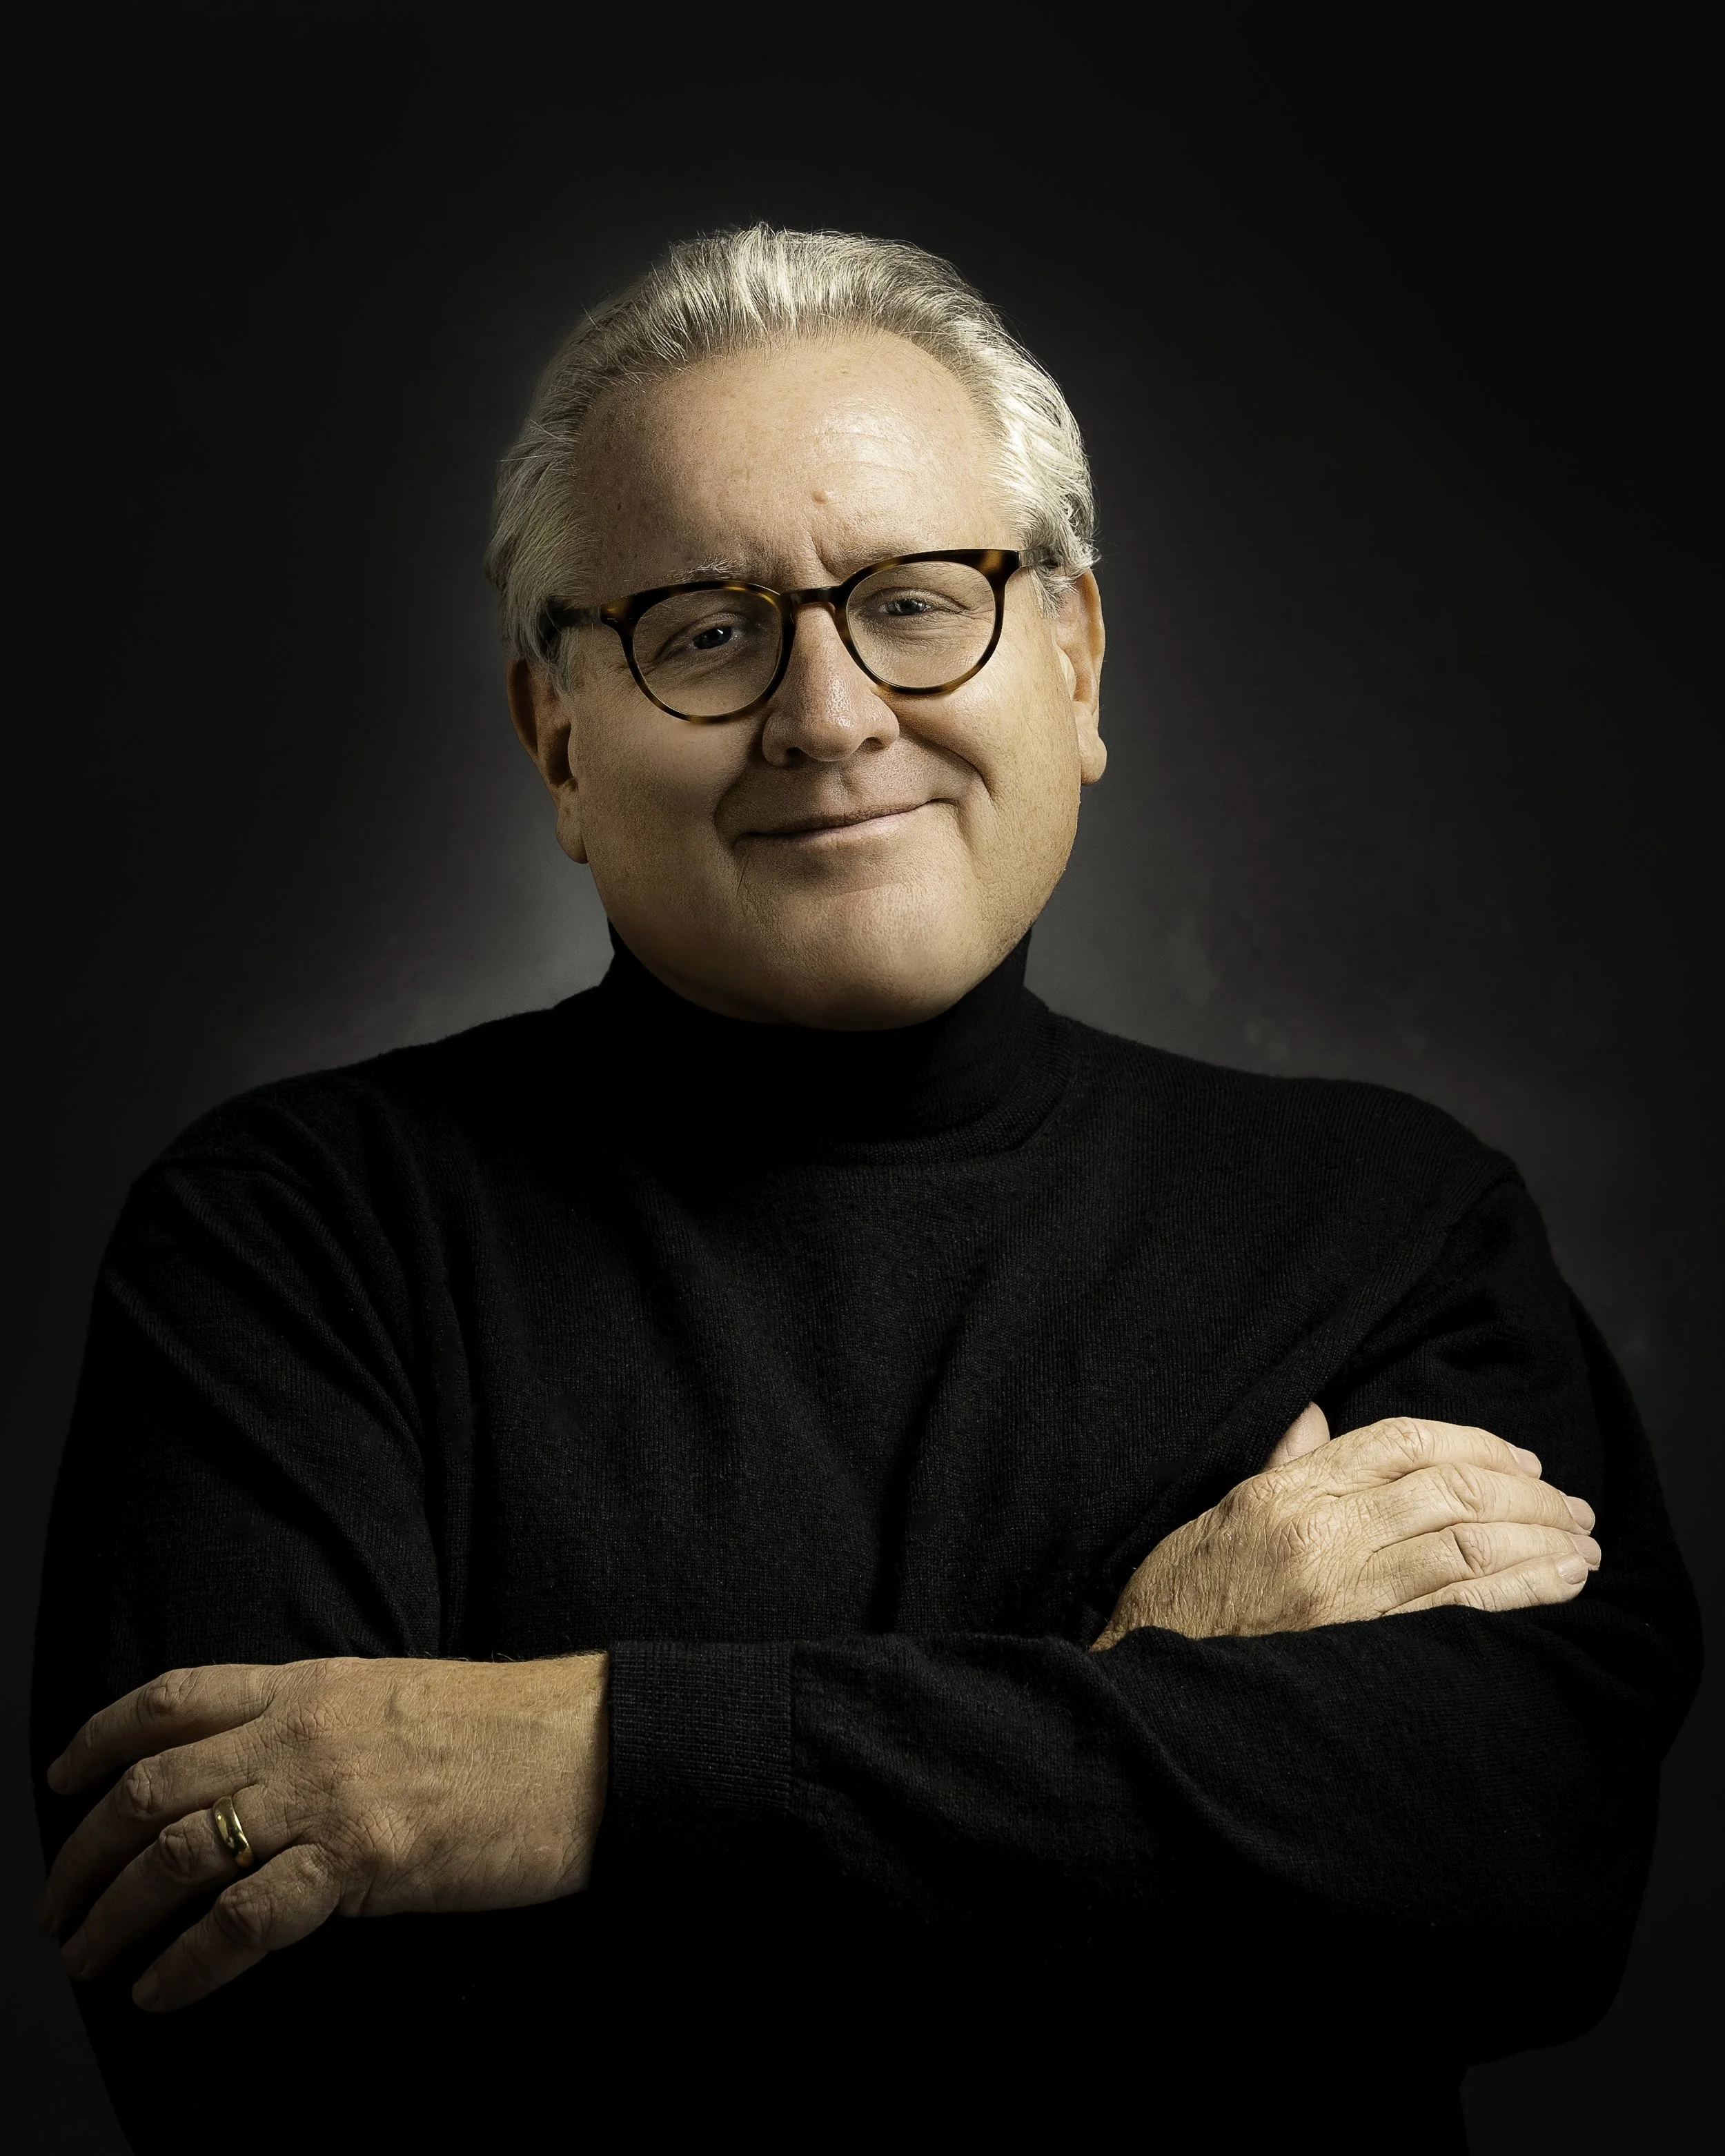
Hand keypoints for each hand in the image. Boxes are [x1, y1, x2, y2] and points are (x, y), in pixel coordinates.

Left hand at [37, 1653, 607, 2011]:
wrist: (585, 1748)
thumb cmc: (503, 1727)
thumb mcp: (392, 1695)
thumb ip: (316, 1720)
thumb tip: (251, 1767)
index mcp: (310, 1682)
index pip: (172, 1700)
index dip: (97, 1741)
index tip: (59, 1782)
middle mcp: (302, 1733)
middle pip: (152, 1787)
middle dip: (82, 1852)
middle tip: (57, 1906)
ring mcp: (329, 1796)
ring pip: (179, 1856)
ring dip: (113, 1917)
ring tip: (88, 1958)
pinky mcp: (363, 1862)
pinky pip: (245, 1921)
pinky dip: (187, 1966)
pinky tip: (161, 1993)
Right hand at [1093, 1410, 1599, 1647]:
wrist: (1145, 1679)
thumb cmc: (1183, 1596)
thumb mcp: (1225, 1510)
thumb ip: (1283, 1463)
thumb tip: (1314, 1417)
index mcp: (1288, 1490)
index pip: (1399, 1442)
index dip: (1474, 1444)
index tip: (1523, 1462)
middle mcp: (1320, 1531)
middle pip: (1448, 1490)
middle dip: (1526, 1495)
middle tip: (1572, 1508)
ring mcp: (1340, 1590)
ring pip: (1463, 1545)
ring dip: (1537, 1541)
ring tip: (1581, 1548)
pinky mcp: (1356, 1645)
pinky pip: (1455, 1608)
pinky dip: (1517, 1590)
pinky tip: (1555, 1585)